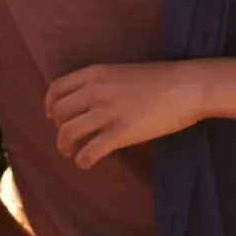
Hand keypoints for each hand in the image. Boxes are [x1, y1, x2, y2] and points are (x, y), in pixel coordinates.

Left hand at [45, 61, 206, 167]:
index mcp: (94, 73)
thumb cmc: (160, 79)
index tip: (51, 116)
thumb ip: (102, 84)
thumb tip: (89, 103)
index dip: (50, 104)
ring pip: (68, 133)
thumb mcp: (122, 72)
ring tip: (71, 154)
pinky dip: (83, 160)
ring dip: (65, 146)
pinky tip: (86, 162)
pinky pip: (89, 151)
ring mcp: (106, 112)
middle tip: (66, 139)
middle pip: (59, 112)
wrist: (185, 87)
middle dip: (59, 128)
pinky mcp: (119, 133)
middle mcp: (94, 90)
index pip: (57, 88)